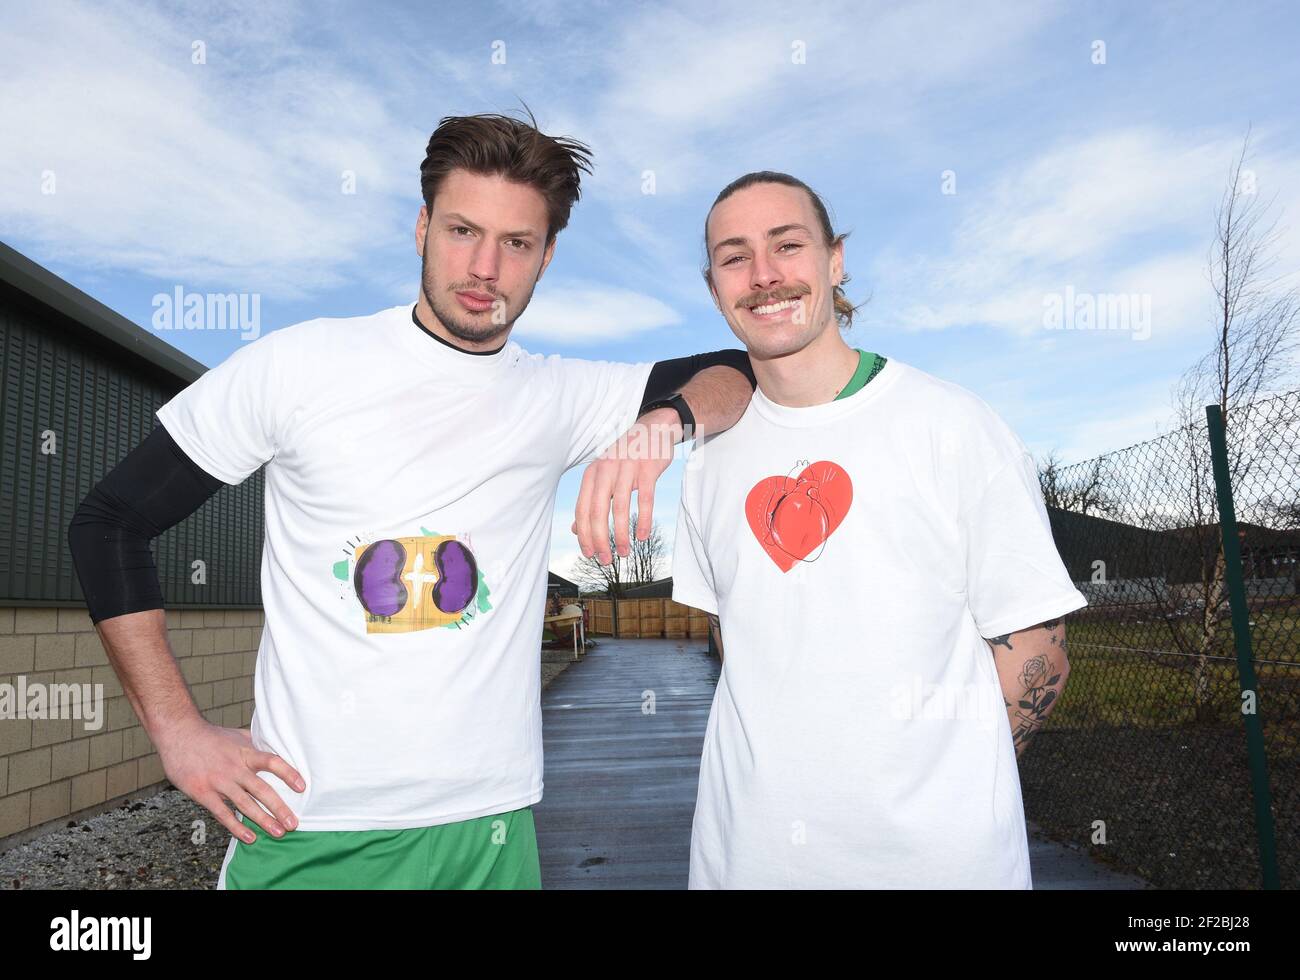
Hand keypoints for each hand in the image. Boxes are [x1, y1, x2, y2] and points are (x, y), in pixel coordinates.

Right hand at [154, 715, 305, 843]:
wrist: (179, 733)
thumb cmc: (210, 736)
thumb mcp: (237, 735)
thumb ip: (256, 743)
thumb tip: (275, 746)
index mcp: (246, 753)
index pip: (272, 762)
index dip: (288, 774)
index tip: (302, 787)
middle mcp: (235, 768)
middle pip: (262, 790)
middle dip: (280, 808)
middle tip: (294, 824)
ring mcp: (219, 781)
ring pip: (245, 804)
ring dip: (263, 820)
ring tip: (279, 833)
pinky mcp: (203, 793)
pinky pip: (222, 813)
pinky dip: (236, 827)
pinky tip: (249, 837)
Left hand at [572, 407, 680, 563]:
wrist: (652, 430)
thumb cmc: (626, 458)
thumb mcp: (603, 475)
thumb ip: (590, 501)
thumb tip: (575, 529)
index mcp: (592, 474)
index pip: (582, 510)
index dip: (584, 535)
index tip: (589, 554)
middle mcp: (605, 470)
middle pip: (597, 512)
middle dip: (600, 540)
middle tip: (606, 559)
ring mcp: (626, 468)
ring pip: (620, 508)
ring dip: (621, 535)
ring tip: (624, 552)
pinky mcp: (647, 469)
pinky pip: (644, 499)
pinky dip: (643, 520)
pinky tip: (642, 536)